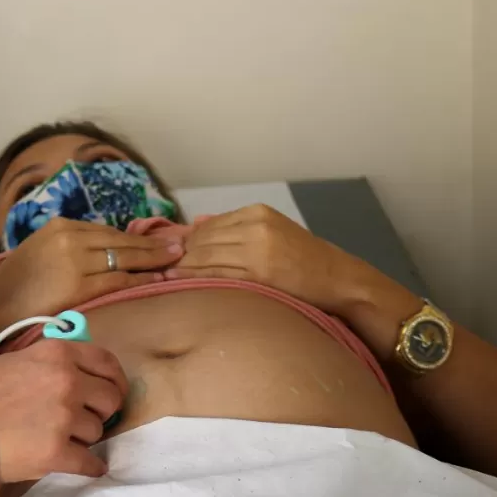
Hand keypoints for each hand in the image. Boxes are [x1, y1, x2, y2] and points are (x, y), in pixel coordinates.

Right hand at [0, 217, 182, 319]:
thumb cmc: (15, 288)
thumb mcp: (41, 253)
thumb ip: (69, 249)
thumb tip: (103, 254)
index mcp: (59, 227)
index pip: (107, 231)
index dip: (135, 237)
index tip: (155, 240)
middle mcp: (69, 237)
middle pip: (120, 241)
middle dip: (152, 245)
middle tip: (179, 246)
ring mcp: (75, 260)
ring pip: (124, 258)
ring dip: (153, 260)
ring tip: (175, 260)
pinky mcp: (79, 284)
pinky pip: (119, 279)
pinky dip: (141, 279)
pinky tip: (156, 280)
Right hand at [0, 339, 127, 481]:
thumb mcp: (19, 360)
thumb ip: (54, 363)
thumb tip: (84, 376)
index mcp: (58, 354)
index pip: (107, 362)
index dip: (115, 379)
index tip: (112, 391)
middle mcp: (67, 381)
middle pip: (110, 399)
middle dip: (101, 411)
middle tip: (84, 419)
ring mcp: (64, 418)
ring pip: (97, 432)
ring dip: (83, 437)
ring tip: (60, 438)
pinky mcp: (57, 452)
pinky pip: (89, 463)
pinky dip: (89, 467)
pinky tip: (85, 466)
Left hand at [165, 204, 374, 314]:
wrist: (339, 281)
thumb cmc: (303, 261)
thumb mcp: (271, 232)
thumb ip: (234, 228)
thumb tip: (196, 224)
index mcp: (257, 213)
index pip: (207, 226)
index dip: (184, 242)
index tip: (167, 253)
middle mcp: (255, 227)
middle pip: (202, 240)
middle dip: (178, 254)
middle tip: (157, 267)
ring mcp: (256, 251)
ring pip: (204, 256)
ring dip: (180, 267)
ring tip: (161, 276)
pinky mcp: (258, 274)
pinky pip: (215, 275)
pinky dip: (192, 278)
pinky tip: (176, 282)